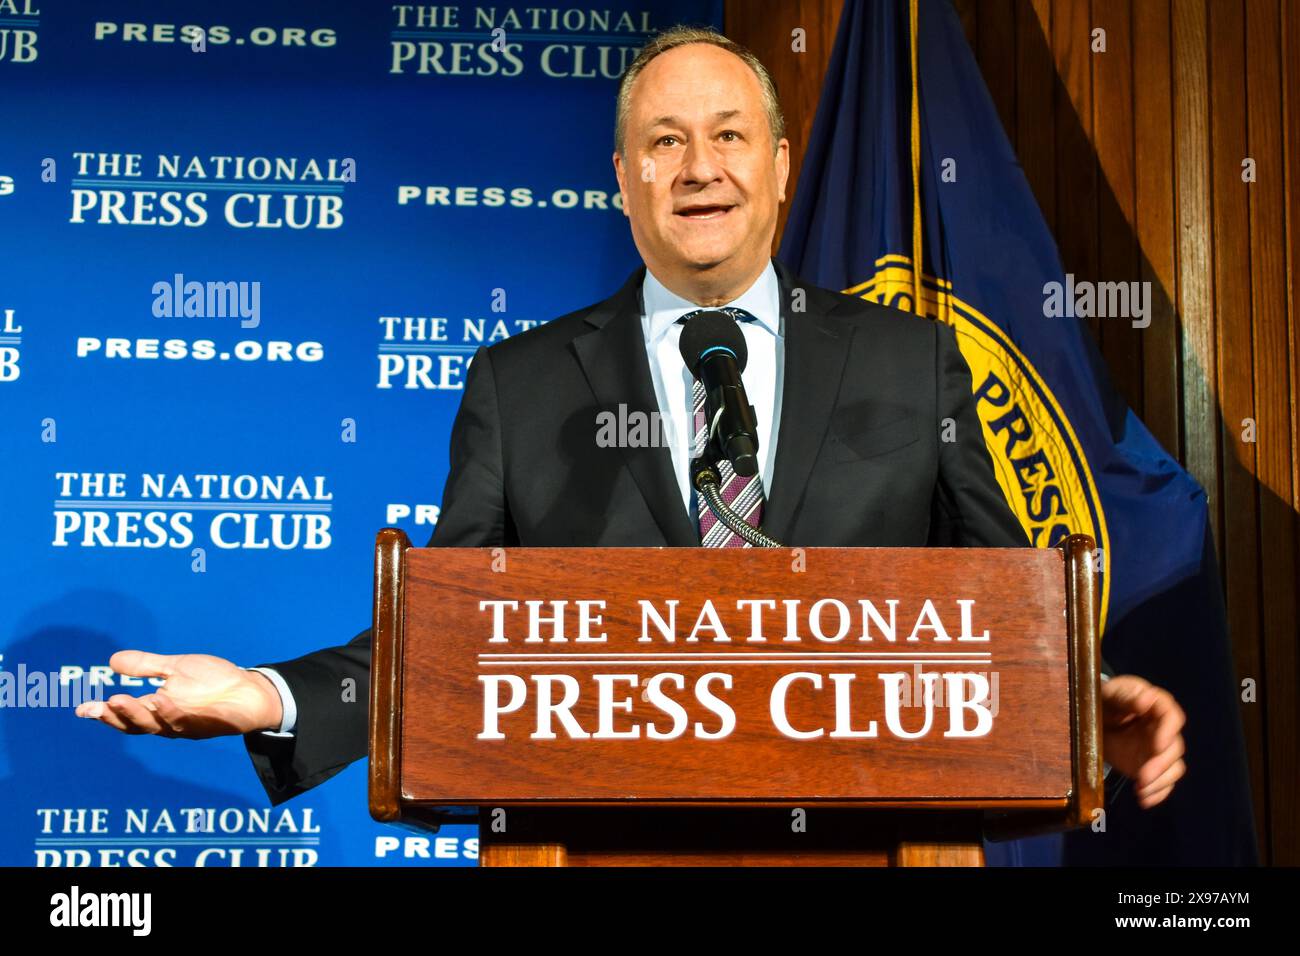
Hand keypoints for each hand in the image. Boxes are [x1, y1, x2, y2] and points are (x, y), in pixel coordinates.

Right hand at [74, 650, 283, 737]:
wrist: (251, 690)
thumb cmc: (214, 681)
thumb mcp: (176, 668)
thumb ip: (147, 666)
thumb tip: (112, 660)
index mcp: (159, 710)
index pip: (126, 716)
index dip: (104, 714)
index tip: (82, 709)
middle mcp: (169, 722)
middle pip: (138, 725)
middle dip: (117, 716)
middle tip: (100, 705)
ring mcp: (188, 725)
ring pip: (159, 726)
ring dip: (140, 714)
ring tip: (120, 700)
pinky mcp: (208, 725)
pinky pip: (187, 721)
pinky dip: (172, 712)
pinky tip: (161, 699)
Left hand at [1100, 674, 1185, 808]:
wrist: (1094, 718)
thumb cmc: (1103, 700)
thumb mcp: (1110, 693)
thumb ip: (1127, 696)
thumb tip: (1147, 699)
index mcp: (1155, 706)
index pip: (1172, 716)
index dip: (1169, 731)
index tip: (1159, 745)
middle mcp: (1163, 729)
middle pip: (1174, 747)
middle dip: (1161, 764)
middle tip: (1143, 776)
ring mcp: (1159, 750)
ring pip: (1174, 767)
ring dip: (1161, 781)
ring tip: (1141, 790)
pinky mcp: (1152, 766)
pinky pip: (1164, 782)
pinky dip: (1158, 793)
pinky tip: (1144, 800)